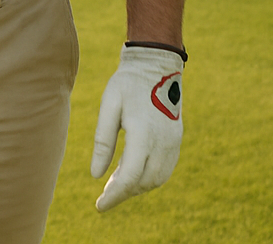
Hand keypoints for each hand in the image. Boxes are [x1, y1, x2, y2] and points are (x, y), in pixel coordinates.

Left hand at [91, 45, 183, 211]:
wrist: (155, 66)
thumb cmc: (127, 84)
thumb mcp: (109, 107)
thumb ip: (103, 141)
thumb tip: (96, 175)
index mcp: (143, 134)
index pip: (129, 177)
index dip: (114, 196)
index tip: (99, 206)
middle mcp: (162, 143)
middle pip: (143, 183)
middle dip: (123, 194)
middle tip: (105, 195)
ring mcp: (173, 142)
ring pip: (156, 180)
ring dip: (137, 187)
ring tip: (116, 183)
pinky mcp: (176, 140)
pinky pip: (165, 169)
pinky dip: (149, 177)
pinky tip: (132, 172)